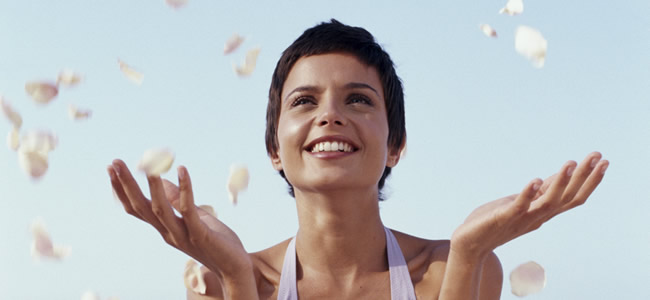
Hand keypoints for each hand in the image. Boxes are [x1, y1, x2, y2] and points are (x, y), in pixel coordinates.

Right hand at [107, 160, 255, 295]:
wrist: (235, 269)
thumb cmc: (217, 243)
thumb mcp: (195, 217)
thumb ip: (178, 201)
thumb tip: (163, 180)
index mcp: (166, 228)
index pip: (137, 208)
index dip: (123, 190)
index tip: (113, 168)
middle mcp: (169, 233)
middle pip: (142, 207)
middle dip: (127, 185)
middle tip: (115, 162)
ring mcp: (183, 235)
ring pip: (161, 210)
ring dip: (153, 187)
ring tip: (148, 166)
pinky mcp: (200, 235)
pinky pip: (189, 210)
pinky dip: (185, 189)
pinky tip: (183, 170)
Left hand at [450, 152, 608, 260]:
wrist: (470, 244)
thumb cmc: (494, 221)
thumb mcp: (521, 202)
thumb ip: (539, 192)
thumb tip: (559, 176)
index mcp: (542, 212)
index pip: (573, 197)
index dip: (589, 181)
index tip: (603, 161)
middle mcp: (538, 217)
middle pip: (568, 198)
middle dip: (584, 177)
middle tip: (599, 156)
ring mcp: (522, 218)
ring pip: (548, 202)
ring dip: (560, 183)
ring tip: (571, 163)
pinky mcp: (503, 218)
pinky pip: (519, 206)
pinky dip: (527, 194)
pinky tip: (534, 180)